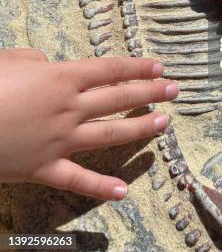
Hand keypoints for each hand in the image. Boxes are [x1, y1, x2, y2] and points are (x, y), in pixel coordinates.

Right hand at [0, 49, 178, 199]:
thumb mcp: (11, 59)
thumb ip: (36, 60)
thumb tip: (49, 65)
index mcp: (63, 78)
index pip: (110, 70)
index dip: (137, 68)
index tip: (159, 68)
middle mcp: (70, 108)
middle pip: (119, 98)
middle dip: (150, 94)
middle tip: (175, 91)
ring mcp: (60, 140)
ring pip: (110, 134)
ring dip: (140, 130)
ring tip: (165, 125)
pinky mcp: (44, 169)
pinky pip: (77, 180)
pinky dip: (100, 187)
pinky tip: (123, 192)